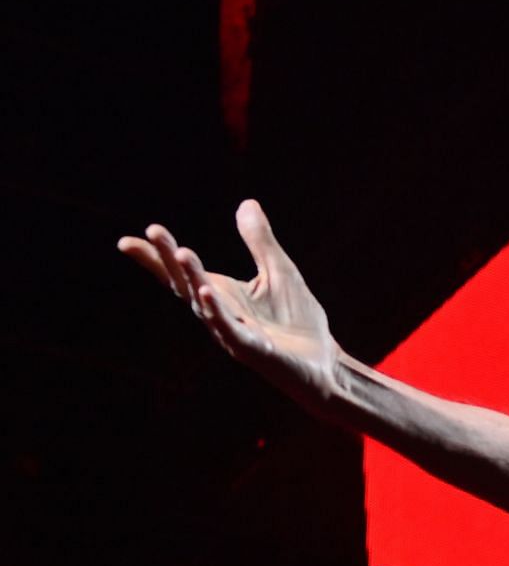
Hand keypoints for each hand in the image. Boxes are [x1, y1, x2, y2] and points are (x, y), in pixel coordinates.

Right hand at [119, 200, 342, 409]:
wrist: (323, 362)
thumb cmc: (298, 321)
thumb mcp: (280, 271)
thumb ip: (260, 241)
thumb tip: (246, 203)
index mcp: (222, 294)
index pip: (183, 274)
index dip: (156, 258)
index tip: (128, 240)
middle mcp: (220, 313)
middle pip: (187, 284)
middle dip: (169, 259)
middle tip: (154, 231)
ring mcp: (234, 332)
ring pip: (207, 304)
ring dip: (194, 279)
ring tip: (183, 253)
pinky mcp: (254, 349)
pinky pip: (231, 329)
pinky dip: (218, 313)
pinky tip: (208, 293)